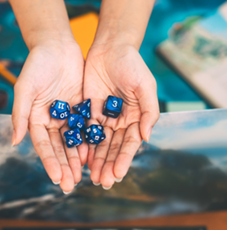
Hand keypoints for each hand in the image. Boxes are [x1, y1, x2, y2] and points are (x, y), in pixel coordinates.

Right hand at [12, 40, 87, 192]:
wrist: (57, 46)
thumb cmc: (37, 65)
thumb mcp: (25, 88)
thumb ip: (20, 114)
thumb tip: (14, 141)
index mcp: (35, 119)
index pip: (43, 146)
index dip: (49, 162)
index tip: (56, 178)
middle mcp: (51, 121)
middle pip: (58, 148)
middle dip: (64, 167)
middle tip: (70, 185)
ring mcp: (66, 117)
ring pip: (73, 142)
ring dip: (77, 160)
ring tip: (82, 177)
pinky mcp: (81, 110)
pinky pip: (85, 129)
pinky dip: (88, 143)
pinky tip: (93, 156)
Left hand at [84, 40, 158, 188]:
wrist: (110, 48)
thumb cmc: (132, 65)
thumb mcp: (145, 86)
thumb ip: (149, 111)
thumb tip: (146, 137)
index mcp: (135, 118)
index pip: (129, 144)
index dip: (123, 159)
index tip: (117, 174)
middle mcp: (119, 122)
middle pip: (113, 148)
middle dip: (108, 165)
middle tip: (101, 182)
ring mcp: (103, 118)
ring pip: (98, 143)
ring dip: (95, 160)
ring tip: (90, 177)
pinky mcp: (88, 112)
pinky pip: (85, 131)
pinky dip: (83, 145)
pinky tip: (80, 158)